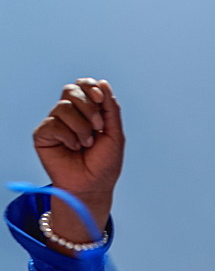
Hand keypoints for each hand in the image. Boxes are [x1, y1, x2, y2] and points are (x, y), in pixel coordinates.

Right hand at [33, 78, 123, 249]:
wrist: (93, 187)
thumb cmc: (104, 164)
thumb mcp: (115, 135)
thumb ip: (111, 109)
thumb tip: (103, 83)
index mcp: (87, 110)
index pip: (83, 85)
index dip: (90, 86)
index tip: (100, 99)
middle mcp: (70, 114)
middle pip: (71, 90)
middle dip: (88, 107)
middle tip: (98, 127)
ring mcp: (55, 123)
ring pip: (63, 107)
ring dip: (81, 127)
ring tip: (87, 144)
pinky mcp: (43, 135)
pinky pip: (53, 124)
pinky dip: (68, 136)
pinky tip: (74, 148)